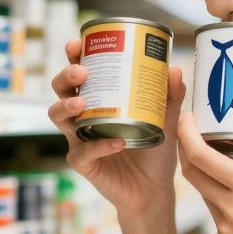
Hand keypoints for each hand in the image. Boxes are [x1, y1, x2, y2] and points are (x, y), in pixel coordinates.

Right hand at [48, 38, 186, 214]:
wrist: (155, 190)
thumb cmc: (155, 151)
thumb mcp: (167, 119)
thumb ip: (171, 95)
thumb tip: (174, 69)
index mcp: (99, 100)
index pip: (80, 74)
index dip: (73, 56)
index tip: (77, 43)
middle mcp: (84, 117)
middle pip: (60, 91)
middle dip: (65, 77)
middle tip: (81, 72)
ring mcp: (80, 140)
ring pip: (58, 118)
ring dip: (67, 107)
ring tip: (82, 103)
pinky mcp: (84, 164)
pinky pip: (82, 152)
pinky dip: (99, 146)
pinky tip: (117, 142)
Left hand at [177, 87, 232, 233]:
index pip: (200, 156)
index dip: (186, 133)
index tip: (186, 116)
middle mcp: (230, 209)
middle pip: (192, 172)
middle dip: (186, 149)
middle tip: (193, 130)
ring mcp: (226, 229)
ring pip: (202, 192)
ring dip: (203, 173)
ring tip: (213, 154)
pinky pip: (213, 212)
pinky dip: (217, 196)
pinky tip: (231, 188)